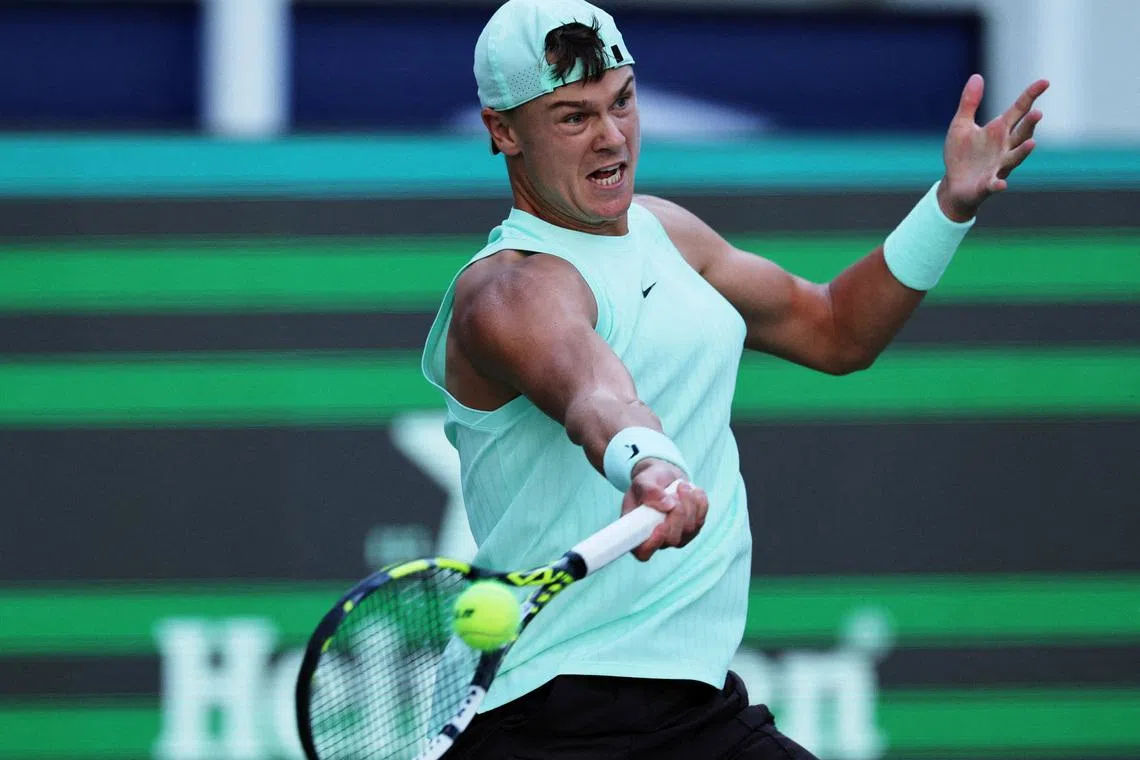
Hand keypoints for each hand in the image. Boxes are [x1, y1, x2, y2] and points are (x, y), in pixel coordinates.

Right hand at [622, 458, 708, 560]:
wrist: (664, 478)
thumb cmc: (648, 483)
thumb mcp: (642, 481)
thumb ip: (649, 491)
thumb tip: (667, 504)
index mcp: (637, 532)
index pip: (643, 552)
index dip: (653, 544)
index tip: (660, 525)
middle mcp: (658, 539)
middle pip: (673, 540)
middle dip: (676, 515)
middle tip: (673, 494)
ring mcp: (678, 536)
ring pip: (690, 529)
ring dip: (688, 504)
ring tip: (681, 486)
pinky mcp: (693, 529)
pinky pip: (701, 519)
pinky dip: (699, 502)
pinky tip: (692, 491)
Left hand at [938, 74, 1049, 220]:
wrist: (954, 185)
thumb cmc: (961, 155)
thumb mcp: (961, 125)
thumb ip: (969, 103)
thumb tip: (977, 76)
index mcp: (999, 130)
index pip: (1019, 110)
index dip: (1031, 95)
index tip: (1045, 81)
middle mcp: (1004, 147)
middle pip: (1022, 134)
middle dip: (1029, 125)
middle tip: (1037, 112)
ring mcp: (998, 166)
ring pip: (1014, 158)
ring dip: (1023, 151)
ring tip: (1031, 143)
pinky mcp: (987, 184)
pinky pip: (995, 184)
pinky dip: (998, 184)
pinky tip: (1001, 184)